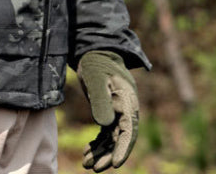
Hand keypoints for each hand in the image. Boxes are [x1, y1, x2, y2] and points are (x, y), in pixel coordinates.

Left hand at [78, 51, 138, 170]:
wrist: (95, 53)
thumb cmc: (96, 64)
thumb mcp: (96, 79)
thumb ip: (101, 101)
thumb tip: (105, 125)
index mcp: (127, 102)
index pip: (129, 130)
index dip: (123, 148)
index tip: (115, 164)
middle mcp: (126, 110)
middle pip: (120, 139)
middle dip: (108, 155)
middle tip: (94, 168)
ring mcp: (118, 113)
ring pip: (112, 139)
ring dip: (101, 152)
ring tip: (86, 163)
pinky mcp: (109, 113)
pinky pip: (106, 134)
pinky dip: (97, 144)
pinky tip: (87, 152)